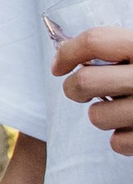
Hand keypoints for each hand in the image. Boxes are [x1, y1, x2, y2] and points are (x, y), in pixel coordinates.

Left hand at [54, 26, 132, 153]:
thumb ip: (120, 48)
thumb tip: (66, 57)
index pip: (95, 41)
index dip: (68, 52)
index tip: (59, 66)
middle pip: (85, 82)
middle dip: (74, 88)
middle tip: (82, 90)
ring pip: (97, 117)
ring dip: (102, 115)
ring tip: (122, 109)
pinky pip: (118, 143)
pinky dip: (123, 138)